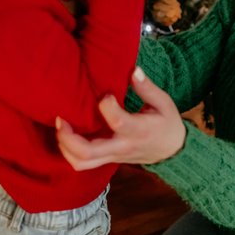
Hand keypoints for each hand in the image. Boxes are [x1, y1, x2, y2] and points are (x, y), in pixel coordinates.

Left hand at [56, 67, 185, 170]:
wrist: (173, 151)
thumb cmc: (167, 123)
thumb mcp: (164, 103)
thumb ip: (147, 87)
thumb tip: (134, 70)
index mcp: (138, 130)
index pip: (117, 121)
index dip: (106, 105)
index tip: (106, 94)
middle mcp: (122, 146)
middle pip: (88, 151)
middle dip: (68, 137)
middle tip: (61, 118)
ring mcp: (113, 156)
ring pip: (81, 162)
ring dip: (65, 147)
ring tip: (61, 128)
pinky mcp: (108, 160)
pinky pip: (83, 163)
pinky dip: (69, 153)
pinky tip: (66, 136)